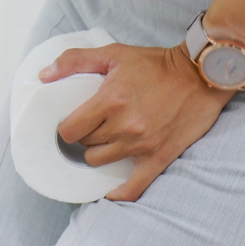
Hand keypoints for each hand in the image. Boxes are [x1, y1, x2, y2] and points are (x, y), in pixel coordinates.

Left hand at [39, 42, 232, 201]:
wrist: (200, 76)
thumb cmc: (156, 64)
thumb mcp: (114, 53)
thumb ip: (75, 60)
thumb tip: (43, 75)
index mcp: (110, 101)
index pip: (69, 130)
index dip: (66, 127)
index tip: (71, 121)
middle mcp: (124, 126)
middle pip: (85, 145)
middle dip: (84, 136)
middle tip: (91, 126)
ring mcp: (142, 145)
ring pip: (101, 162)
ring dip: (98, 153)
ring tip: (104, 141)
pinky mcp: (159, 157)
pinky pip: (133, 187)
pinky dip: (118, 193)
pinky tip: (109, 191)